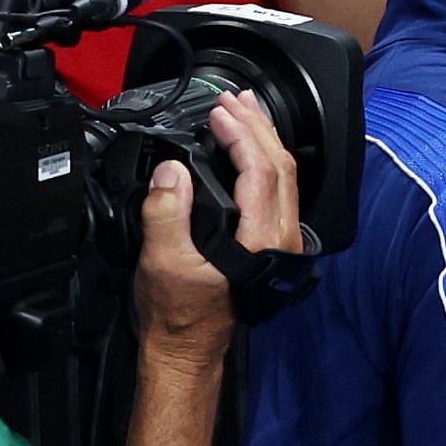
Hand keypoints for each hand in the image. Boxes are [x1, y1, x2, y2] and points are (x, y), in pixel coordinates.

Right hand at [134, 91, 301, 377]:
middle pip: (280, 166)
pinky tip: (249, 144)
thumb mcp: (162, 263)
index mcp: (262, 239)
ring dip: (263, 137)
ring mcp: (281, 238)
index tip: (219, 112)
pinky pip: (277, 187)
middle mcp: (282, 236)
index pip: (261, 172)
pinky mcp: (271, 238)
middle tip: (233, 99)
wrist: (188, 346)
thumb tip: (172, 171)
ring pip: (284, 175)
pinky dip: (263, 158)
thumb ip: (167, 214)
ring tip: (243, 108)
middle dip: (257, 127)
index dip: (242, 136)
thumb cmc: (177, 311)